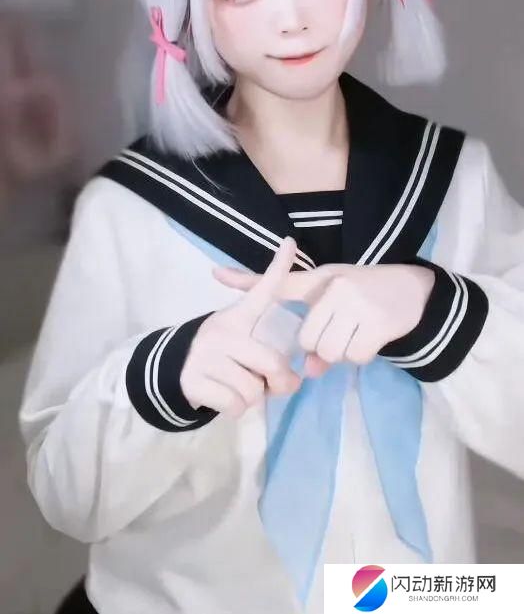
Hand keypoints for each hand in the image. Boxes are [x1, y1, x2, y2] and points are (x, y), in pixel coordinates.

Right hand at [180, 237, 302, 418]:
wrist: (173, 370)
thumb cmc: (221, 357)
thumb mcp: (240, 341)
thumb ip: (268, 354)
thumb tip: (292, 379)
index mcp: (237, 319)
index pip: (262, 291)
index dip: (277, 268)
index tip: (290, 242)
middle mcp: (222, 332)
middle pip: (272, 363)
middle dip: (279, 383)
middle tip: (272, 385)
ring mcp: (207, 355)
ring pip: (253, 390)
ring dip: (253, 398)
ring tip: (239, 387)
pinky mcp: (194, 379)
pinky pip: (235, 405)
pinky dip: (235, 410)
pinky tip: (224, 397)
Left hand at [213, 260, 434, 377]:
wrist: (412, 290)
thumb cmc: (364, 290)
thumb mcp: (332, 292)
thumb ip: (310, 323)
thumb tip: (306, 369)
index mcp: (323, 279)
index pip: (282, 286)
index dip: (246, 280)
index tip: (216, 273)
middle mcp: (338, 289)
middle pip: (309, 340)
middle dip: (320, 347)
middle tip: (337, 333)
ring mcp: (360, 306)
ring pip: (331, 352)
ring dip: (340, 353)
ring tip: (353, 335)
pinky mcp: (380, 324)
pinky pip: (356, 357)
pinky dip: (361, 356)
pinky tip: (368, 339)